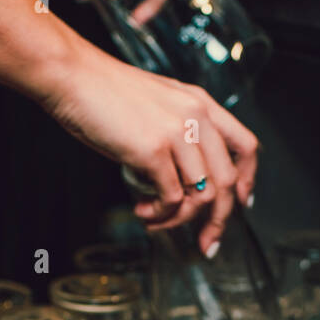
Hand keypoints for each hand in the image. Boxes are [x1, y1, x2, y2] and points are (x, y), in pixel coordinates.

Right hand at [40, 42, 257, 255]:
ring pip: (201, 194)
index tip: (241, 204)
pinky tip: (142, 212)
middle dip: (219, 220)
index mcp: (201, 103)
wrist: (72, 76)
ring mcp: (177, 132)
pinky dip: (159, 215)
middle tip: (206, 242)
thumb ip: (177, 134)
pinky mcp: (154, 150)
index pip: (246, 145)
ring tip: (156, 222)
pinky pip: (171, 198)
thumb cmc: (103, 94)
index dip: (248, 180)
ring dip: (180, 220)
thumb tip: (181, 181)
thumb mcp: (157, 105)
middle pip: (228, 180)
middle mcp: (196, 116)